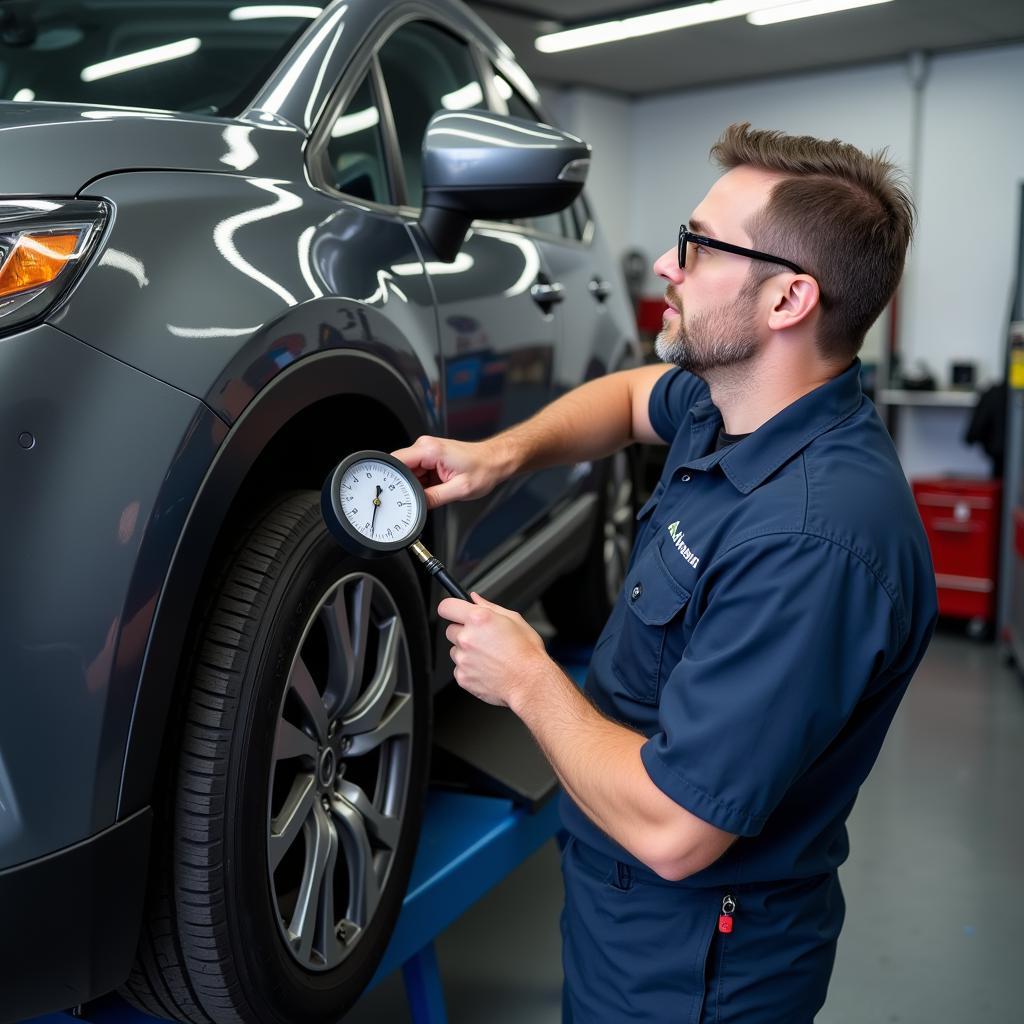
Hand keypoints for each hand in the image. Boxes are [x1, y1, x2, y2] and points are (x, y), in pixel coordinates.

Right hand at [391, 435, 512, 509]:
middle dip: (405, 485)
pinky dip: (422, 483)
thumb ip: (434, 498)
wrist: (495, 460)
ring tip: (436, 490)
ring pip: (408, 472)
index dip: (389, 478)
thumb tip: (417, 505)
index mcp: (430, 450)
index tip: (391, 493)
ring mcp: (427, 451)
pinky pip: (417, 472)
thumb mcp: (459, 489)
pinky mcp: (430, 457)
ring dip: (415, 485)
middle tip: (418, 497)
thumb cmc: (484, 468)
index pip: (396, 461)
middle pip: (400, 468)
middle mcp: (426, 446)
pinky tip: (434, 487)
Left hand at [438, 592, 549, 707]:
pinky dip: (469, 668)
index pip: (446, 607)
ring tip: (488, 656)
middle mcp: (467, 638)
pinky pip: (459, 668)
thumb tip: (475, 598)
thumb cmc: (526, 653)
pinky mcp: (462, 676)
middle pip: (450, 630)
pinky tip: (487, 668)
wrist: (529, 682)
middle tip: (483, 638)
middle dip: (463, 632)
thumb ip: (489, 606)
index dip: (451, 608)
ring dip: (466, 651)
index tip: (455, 612)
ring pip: (455, 650)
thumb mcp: (514, 620)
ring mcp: (463, 659)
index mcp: (479, 619)